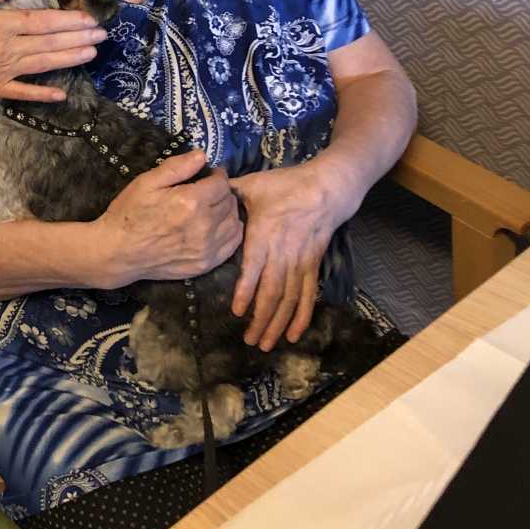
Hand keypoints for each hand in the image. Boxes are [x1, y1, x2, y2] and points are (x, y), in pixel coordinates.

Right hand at [0, 0, 107, 104]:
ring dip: (70, 58)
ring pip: (44, 64)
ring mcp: (4, 71)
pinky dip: (43, 94)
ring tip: (92, 53)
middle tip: (102, 35)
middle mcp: (8, 48)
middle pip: (50, 43)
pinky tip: (63, 94)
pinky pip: (24, 92)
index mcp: (0, 25)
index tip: (88, 18)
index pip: (41, 21)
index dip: (67, 20)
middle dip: (78, 38)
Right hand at [94, 151, 242, 287]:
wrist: (118, 252)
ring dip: (227, 212)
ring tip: (212, 208)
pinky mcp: (205, 264)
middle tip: (207, 191)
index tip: (208, 175)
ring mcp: (206, 248)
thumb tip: (203, 155)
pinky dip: (229, 232)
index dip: (216, 175)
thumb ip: (177, 167)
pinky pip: (232, 244)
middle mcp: (203, 226)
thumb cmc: (129, 213)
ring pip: (234, 223)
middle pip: (229, 202)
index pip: (221, 183)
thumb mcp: (147, 182)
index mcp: (190, 201)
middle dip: (221, 192)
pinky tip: (216, 227)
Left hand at [230, 163, 345, 349]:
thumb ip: (228, 192)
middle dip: (261, 319)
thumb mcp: (254, 184)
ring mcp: (300, 262)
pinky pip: (307, 295)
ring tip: (266, 344)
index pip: (255, 268)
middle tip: (249, 341)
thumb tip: (203, 191)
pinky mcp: (313, 266)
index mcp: (264, 235)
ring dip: (278, 323)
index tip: (237, 311)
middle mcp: (283, 253)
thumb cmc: (285, 185)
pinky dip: (302, 317)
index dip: (247, 291)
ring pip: (289, 299)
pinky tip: (293, 335)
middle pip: (273, 292)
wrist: (326, 189)